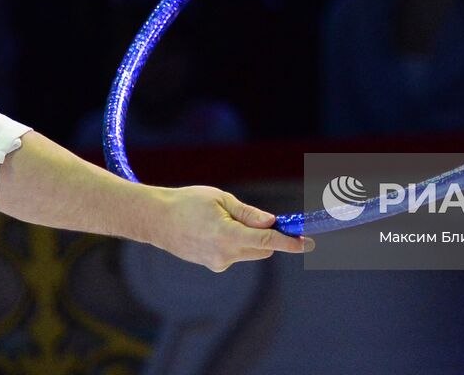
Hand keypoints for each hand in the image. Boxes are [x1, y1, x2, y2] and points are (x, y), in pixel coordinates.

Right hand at [153, 185, 314, 271]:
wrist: (156, 220)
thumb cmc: (187, 203)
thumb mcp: (220, 199)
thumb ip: (248, 214)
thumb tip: (272, 223)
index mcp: (227, 235)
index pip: (267, 242)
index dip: (289, 243)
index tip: (307, 243)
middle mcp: (224, 254)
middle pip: (262, 249)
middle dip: (269, 236)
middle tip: (269, 219)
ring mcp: (217, 263)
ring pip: (249, 252)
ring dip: (251, 239)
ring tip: (225, 218)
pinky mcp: (212, 265)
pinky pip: (235, 253)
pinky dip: (236, 242)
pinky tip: (215, 229)